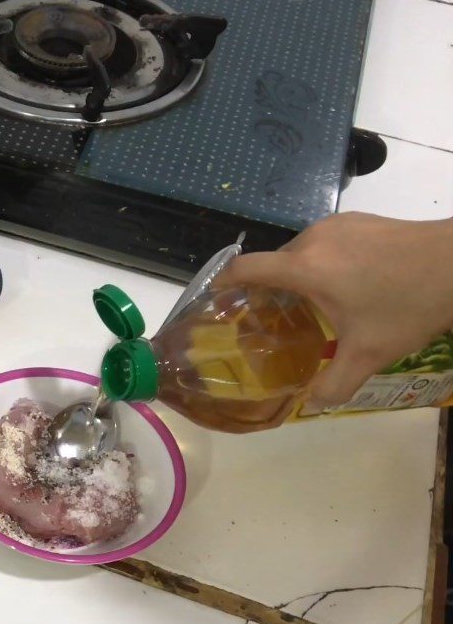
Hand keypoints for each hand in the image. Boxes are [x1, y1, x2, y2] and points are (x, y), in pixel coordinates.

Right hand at [220, 213, 452, 404]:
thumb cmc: (407, 305)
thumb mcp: (369, 354)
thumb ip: (334, 384)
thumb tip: (311, 405)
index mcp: (305, 267)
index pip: (246, 268)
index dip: (223, 283)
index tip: (215, 300)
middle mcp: (313, 239)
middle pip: (274, 263)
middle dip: (268, 290)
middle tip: (276, 320)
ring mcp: (337, 224)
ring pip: (300, 252)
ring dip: (298, 277)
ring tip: (314, 306)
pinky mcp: (358, 219)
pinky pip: (324, 242)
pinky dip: (321, 263)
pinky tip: (347, 284)